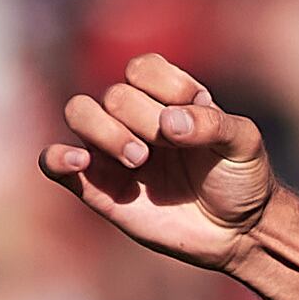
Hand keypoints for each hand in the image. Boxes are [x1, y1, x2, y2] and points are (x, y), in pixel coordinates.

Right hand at [46, 54, 272, 268]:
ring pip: (78, 113)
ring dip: (104, 131)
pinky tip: (79, 160)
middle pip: (114, 95)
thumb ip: (214, 124)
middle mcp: (135, 118)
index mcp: (167, 98)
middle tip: (164, 149)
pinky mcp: (96, 187)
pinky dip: (56, 157)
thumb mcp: (244, 143)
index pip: (142, 68)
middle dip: (140, 118)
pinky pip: (53, 163)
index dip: (166, 86)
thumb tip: (168, 121)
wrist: (237, 231)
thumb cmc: (241, 178)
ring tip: (137, 160)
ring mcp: (112, 151)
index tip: (197, 111)